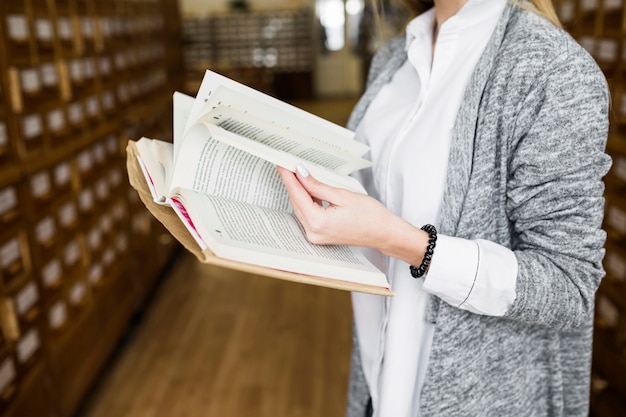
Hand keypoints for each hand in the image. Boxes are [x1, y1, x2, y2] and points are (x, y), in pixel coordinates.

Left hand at [277, 165, 428, 265]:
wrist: (384, 233)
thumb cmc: (370, 215)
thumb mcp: (342, 195)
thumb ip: (317, 185)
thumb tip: (300, 173)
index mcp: (318, 222)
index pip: (297, 195)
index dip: (289, 177)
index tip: (282, 163)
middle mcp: (313, 232)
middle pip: (296, 202)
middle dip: (292, 183)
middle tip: (287, 164)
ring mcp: (315, 237)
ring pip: (301, 209)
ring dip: (299, 192)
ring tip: (296, 173)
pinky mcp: (320, 236)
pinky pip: (307, 215)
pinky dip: (307, 202)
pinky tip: (308, 189)